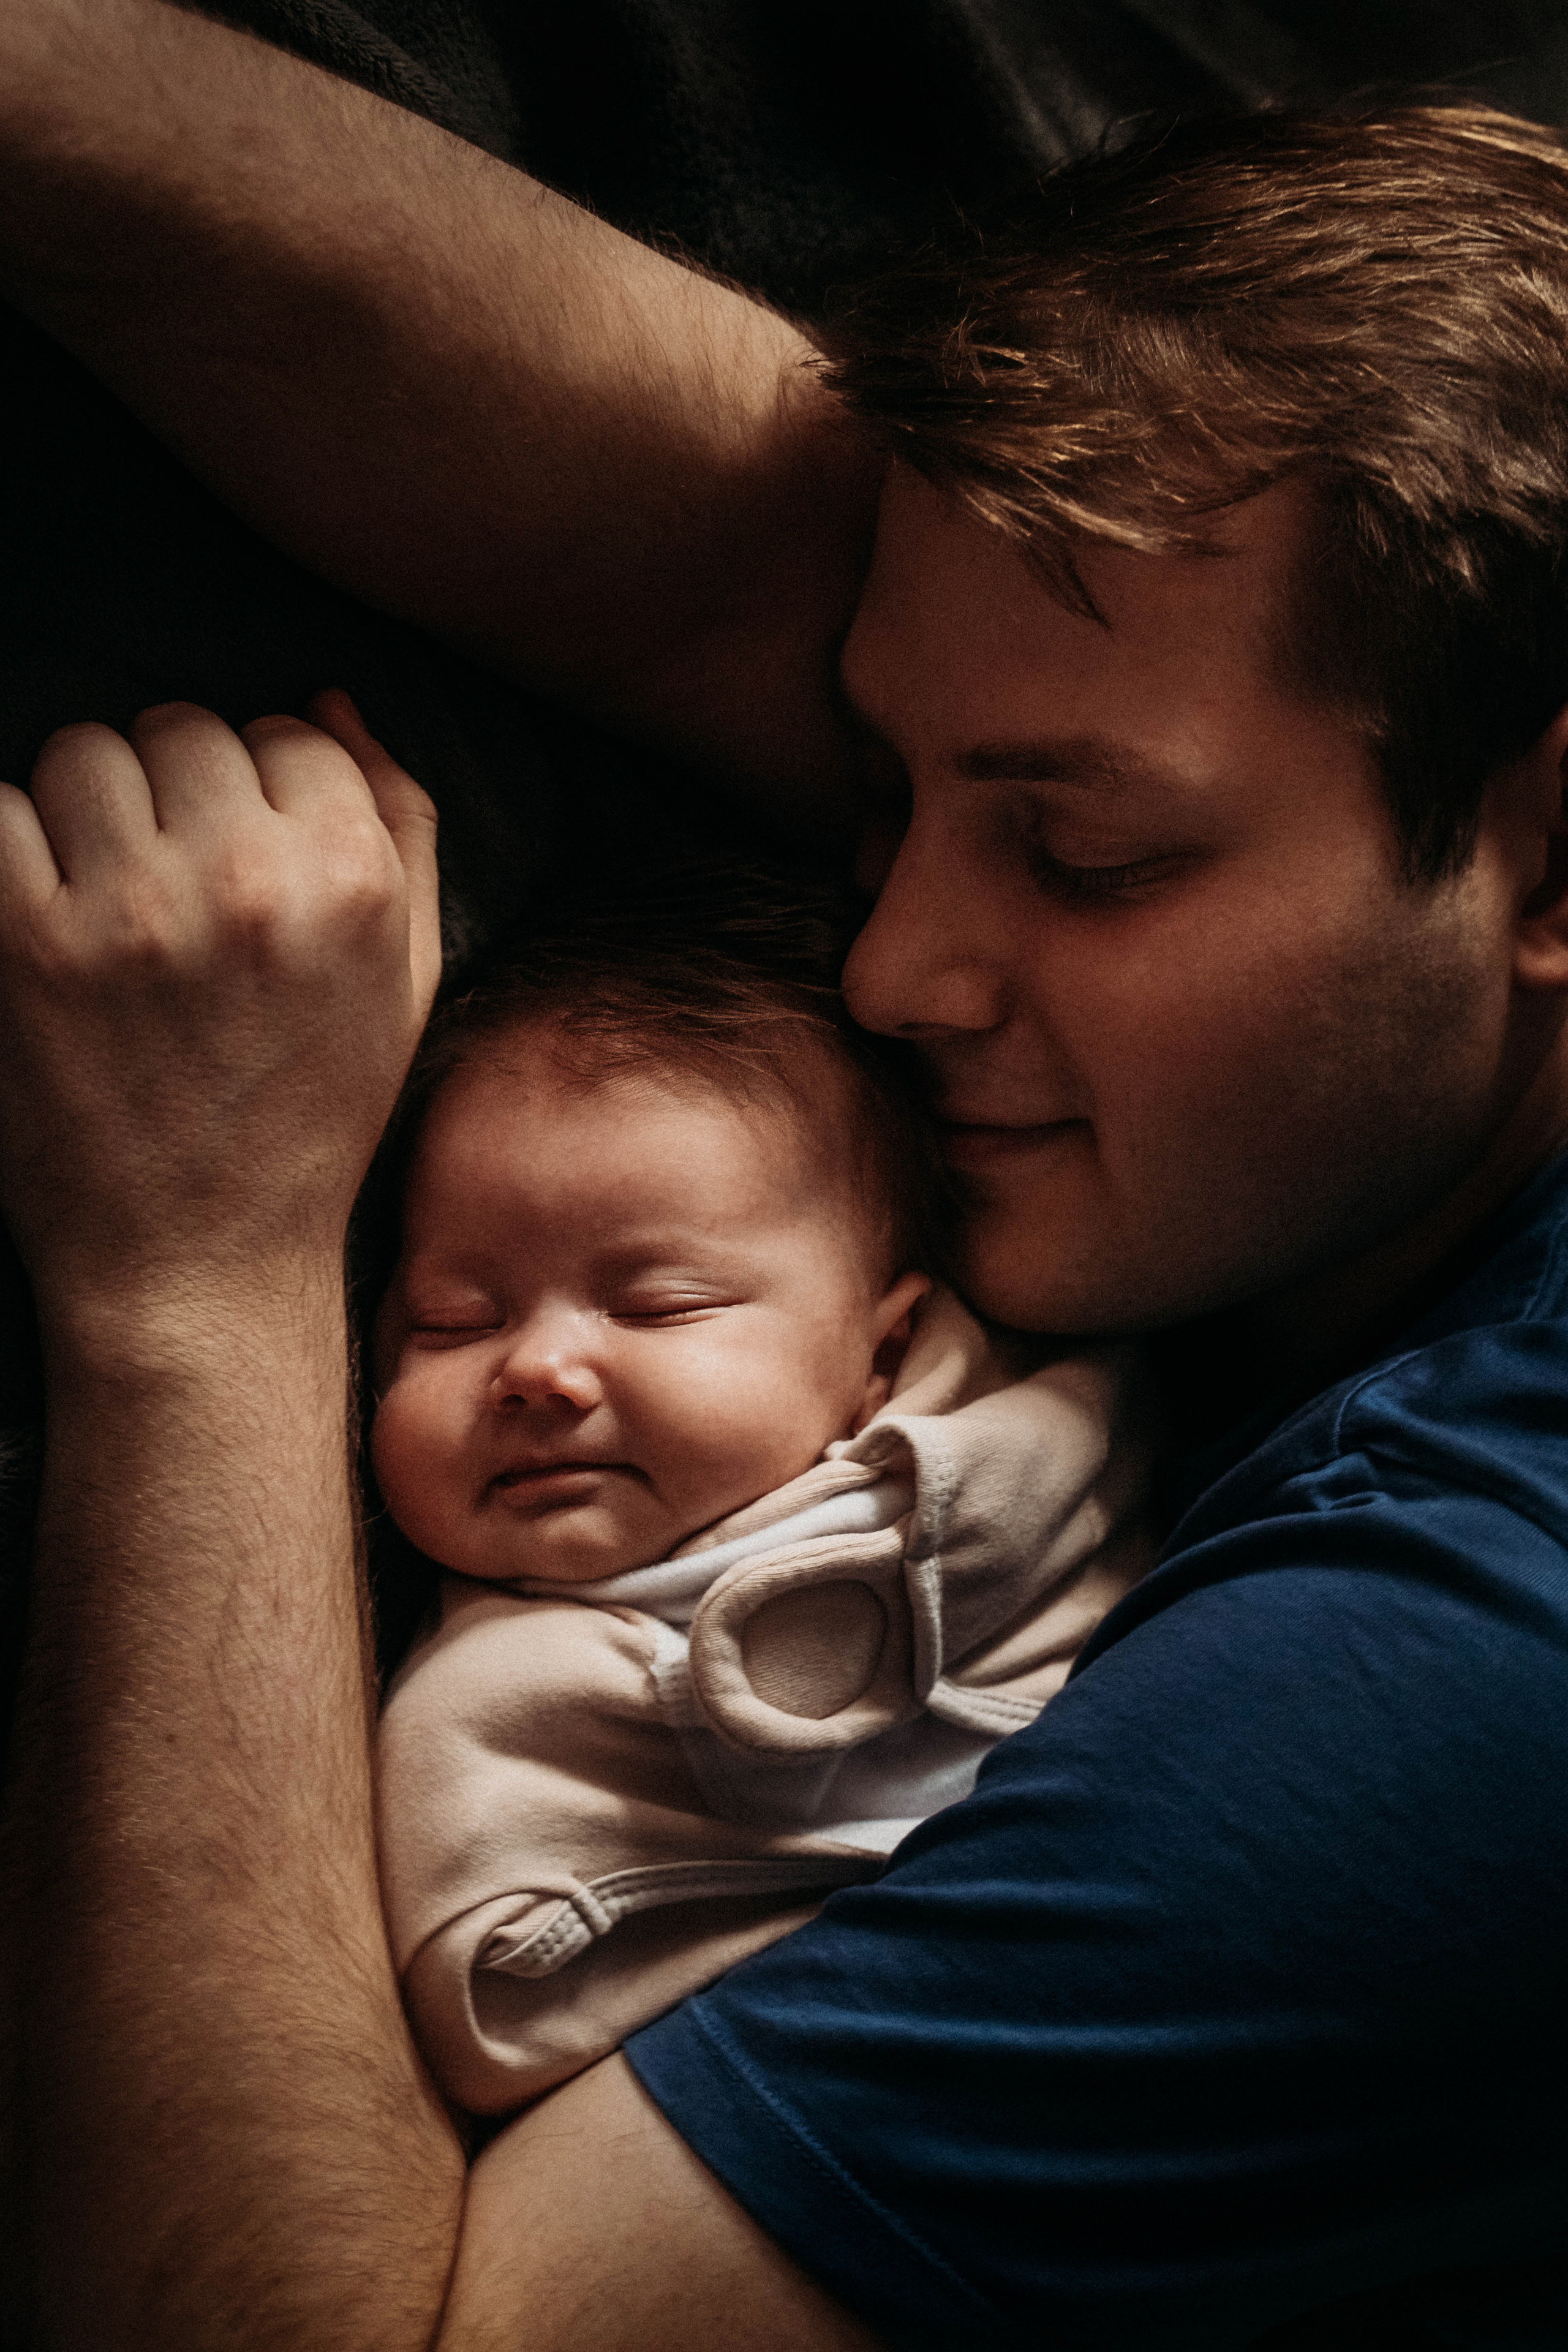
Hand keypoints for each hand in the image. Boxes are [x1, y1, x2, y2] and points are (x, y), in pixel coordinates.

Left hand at [0, 692, 438, 1328]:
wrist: (199, 1266)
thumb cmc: (305, 1121)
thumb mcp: (403, 983)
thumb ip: (396, 829)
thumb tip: (327, 699)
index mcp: (351, 883)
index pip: (287, 733)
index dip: (256, 791)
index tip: (237, 859)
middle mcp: (247, 883)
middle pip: (180, 728)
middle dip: (168, 793)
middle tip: (162, 882)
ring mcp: (130, 913)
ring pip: (79, 754)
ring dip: (79, 813)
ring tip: (97, 900)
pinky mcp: (23, 947)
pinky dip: (6, 854)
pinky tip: (37, 917)